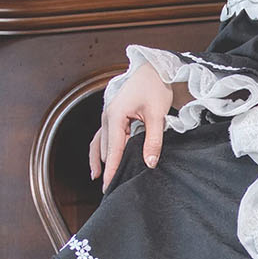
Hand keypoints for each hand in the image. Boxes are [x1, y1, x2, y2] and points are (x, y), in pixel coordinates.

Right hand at [89, 61, 173, 191]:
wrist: (154, 70)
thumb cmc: (155, 87)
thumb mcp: (157, 115)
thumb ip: (153, 140)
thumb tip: (150, 163)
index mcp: (116, 116)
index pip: (113, 150)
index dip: (112, 170)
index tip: (109, 187)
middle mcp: (107, 117)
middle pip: (106, 149)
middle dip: (108, 168)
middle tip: (111, 189)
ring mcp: (108, 116)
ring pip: (100, 143)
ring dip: (100, 160)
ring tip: (99, 178)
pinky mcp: (113, 116)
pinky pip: (103, 136)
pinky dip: (101, 149)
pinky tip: (101, 161)